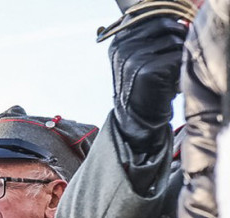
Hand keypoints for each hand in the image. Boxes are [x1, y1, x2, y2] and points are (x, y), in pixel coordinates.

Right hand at [110, 16, 187, 153]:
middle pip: (164, 23)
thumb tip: (183, 20)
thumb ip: (152, 36)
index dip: (168, 22)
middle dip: (177, 37)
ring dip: (179, 54)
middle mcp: (122, 46)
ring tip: (170, 72)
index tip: (174, 34)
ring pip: (174, 39)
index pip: (150, 14)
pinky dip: (180, 68)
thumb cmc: (144, 86)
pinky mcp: (148, 70)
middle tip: (174, 57)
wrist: (136, 119)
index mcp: (118, 40)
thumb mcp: (139, 57)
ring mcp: (133, 58)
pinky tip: (171, 81)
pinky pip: (178, 56)